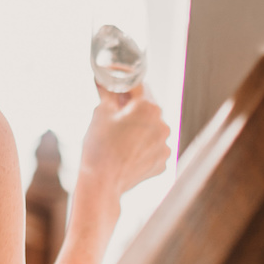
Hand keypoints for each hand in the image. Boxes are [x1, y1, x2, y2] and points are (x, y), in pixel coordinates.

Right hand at [78, 84, 171, 200]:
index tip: (113, 89)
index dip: (123, 87)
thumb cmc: (99, 145)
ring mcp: (164, 146)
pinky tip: (127, 152)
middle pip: (147, 108)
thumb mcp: (100, 113)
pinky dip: (142, 146)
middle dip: (132, 108)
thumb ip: (107, 93)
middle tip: (114, 113)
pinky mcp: (162, 162)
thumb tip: (104, 80)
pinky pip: (153, 147)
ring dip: (139, 128)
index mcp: (149, 108)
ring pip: (152, 128)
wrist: (102, 182)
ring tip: (120, 138)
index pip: (138, 87)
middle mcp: (163, 125)